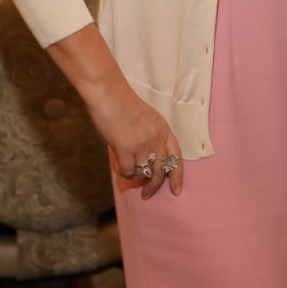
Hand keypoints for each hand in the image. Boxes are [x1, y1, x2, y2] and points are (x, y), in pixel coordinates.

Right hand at [46, 23, 182, 198]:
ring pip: (142, 173)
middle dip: (153, 186)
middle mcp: (157, 137)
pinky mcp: (127, 148)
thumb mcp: (147, 119)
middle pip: (161, 171)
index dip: (178, 176)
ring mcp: (143, 143)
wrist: (108, 94)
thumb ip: (151, 139)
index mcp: (164, 129)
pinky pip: (127, 171)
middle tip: (146, 194)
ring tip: (125, 167)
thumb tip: (147, 165)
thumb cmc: (123, 105)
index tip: (177, 191)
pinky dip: (122, 172)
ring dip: (133, 175)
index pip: (177, 158)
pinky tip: (118, 163)